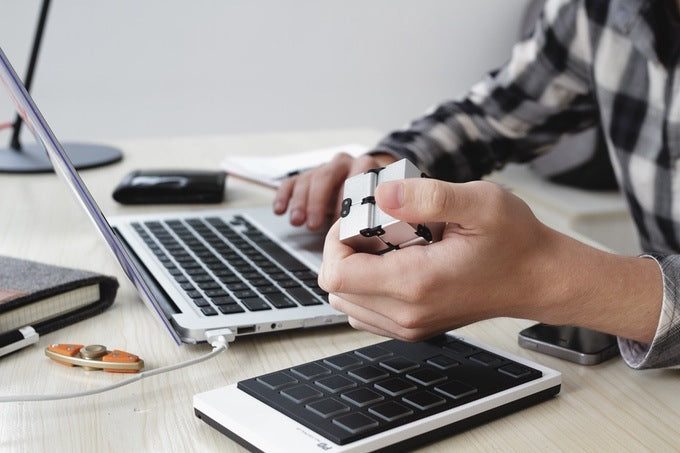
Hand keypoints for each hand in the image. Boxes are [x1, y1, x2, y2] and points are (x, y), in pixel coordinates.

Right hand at [273, 152, 396, 229]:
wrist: (368, 187)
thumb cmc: (376, 202)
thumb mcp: (384, 205)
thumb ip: (384, 210)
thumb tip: (379, 224)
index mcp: (366, 167)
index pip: (355, 177)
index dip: (346, 199)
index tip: (341, 220)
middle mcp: (344, 164)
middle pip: (326, 176)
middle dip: (318, 202)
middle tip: (314, 224)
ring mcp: (324, 169)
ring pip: (308, 179)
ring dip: (300, 202)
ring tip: (298, 222)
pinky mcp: (307, 176)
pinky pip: (292, 182)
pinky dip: (284, 196)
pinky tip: (280, 210)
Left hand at [318, 178, 551, 340]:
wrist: (539, 278)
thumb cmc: (515, 241)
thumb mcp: (480, 202)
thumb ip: (427, 196)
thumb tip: (381, 194)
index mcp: (415, 284)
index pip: (336, 274)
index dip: (335, 241)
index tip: (359, 219)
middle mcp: (407, 314)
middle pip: (337, 289)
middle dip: (344, 252)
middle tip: (375, 227)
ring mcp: (410, 326)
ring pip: (348, 303)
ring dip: (355, 270)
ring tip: (386, 244)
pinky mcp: (414, 328)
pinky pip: (367, 312)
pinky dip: (367, 287)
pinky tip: (393, 262)